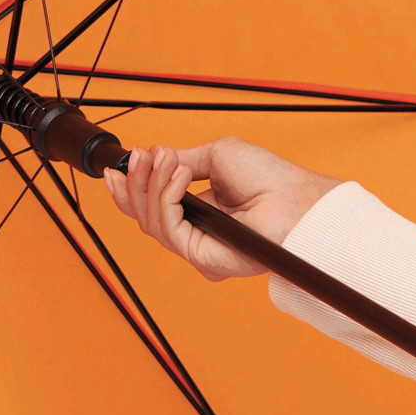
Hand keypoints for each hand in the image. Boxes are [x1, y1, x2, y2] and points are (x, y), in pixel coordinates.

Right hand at [103, 136, 340, 279]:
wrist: (297, 200)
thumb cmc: (270, 179)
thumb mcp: (216, 157)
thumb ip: (181, 160)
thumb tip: (153, 156)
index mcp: (200, 213)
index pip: (152, 206)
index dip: (130, 187)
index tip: (118, 165)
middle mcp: (196, 234)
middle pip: (142, 215)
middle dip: (135, 182)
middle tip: (140, 156)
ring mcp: (198, 249)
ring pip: (150, 221)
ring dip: (152, 184)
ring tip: (167, 160)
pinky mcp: (202, 258)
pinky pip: (168, 229)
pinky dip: (167, 198)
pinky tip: (179, 176)